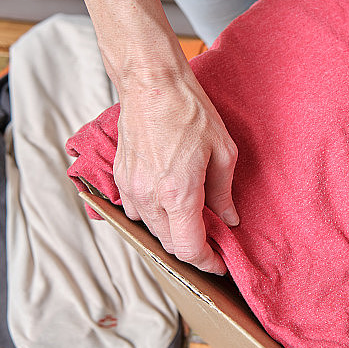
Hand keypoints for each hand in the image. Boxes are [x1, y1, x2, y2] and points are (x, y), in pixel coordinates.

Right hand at [112, 43, 238, 275]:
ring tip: (192, 218)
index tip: (219, 264)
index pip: (189, 248)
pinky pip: (136, 210)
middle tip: (212, 241)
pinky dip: (154, 214)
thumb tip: (228, 219)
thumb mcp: (222, 151)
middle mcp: (150, 197)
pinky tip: (170, 200)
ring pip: (151, 229)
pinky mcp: (120, 177)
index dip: (207, 262)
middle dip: (192, 248)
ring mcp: (131, 188)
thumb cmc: (189, 111)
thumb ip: (223, 192)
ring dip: (172, 231)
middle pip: (169, 244)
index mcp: (178, 194)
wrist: (151, 83)